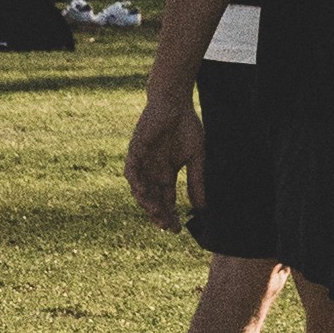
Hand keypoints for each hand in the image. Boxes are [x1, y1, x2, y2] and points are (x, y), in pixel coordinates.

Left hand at [126, 83, 204, 230]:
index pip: (166, 200)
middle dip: (159, 213)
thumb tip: (202, 207)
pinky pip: (131, 170)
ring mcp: (143, 162)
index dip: (171, 214)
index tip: (177, 229)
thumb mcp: (196, 158)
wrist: (175, 103)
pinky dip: (135, 182)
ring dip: (146, 201)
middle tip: (166, 225)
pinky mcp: (135, 150)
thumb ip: (196, 181)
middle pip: (153, 199)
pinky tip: (142, 192)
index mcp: (166, 174)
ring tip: (155, 213)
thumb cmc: (186, 127)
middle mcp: (152, 171)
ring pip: (140, 188)